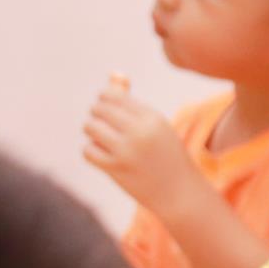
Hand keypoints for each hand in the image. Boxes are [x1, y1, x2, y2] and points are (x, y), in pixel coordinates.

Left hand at [83, 74, 201, 213]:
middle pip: (99, 109)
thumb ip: (132, 102)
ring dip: (92, 131)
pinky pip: (88, 150)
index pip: (114, 96)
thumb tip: (114, 74)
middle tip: (104, 126)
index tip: (108, 111)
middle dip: (97, 115)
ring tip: (102, 139)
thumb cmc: (167, 156)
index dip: (105, 101)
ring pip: (90, 127)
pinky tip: (102, 155)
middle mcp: (139, 131)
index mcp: (151, 117)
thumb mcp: (156, 126)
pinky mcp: (116, 169)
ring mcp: (127, 150)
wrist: (180, 193)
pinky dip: (91, 151)